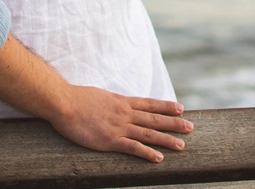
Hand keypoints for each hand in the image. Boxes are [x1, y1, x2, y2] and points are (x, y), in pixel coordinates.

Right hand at [50, 85, 192, 162]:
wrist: (64, 102)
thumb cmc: (76, 99)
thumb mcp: (98, 96)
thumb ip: (109, 103)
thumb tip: (114, 105)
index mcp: (120, 101)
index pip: (148, 104)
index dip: (165, 106)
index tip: (180, 108)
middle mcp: (124, 113)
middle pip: (153, 118)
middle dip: (174, 123)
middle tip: (191, 126)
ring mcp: (118, 126)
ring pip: (148, 134)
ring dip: (167, 140)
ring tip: (183, 145)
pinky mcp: (111, 140)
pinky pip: (133, 148)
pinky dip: (147, 153)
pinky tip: (159, 158)